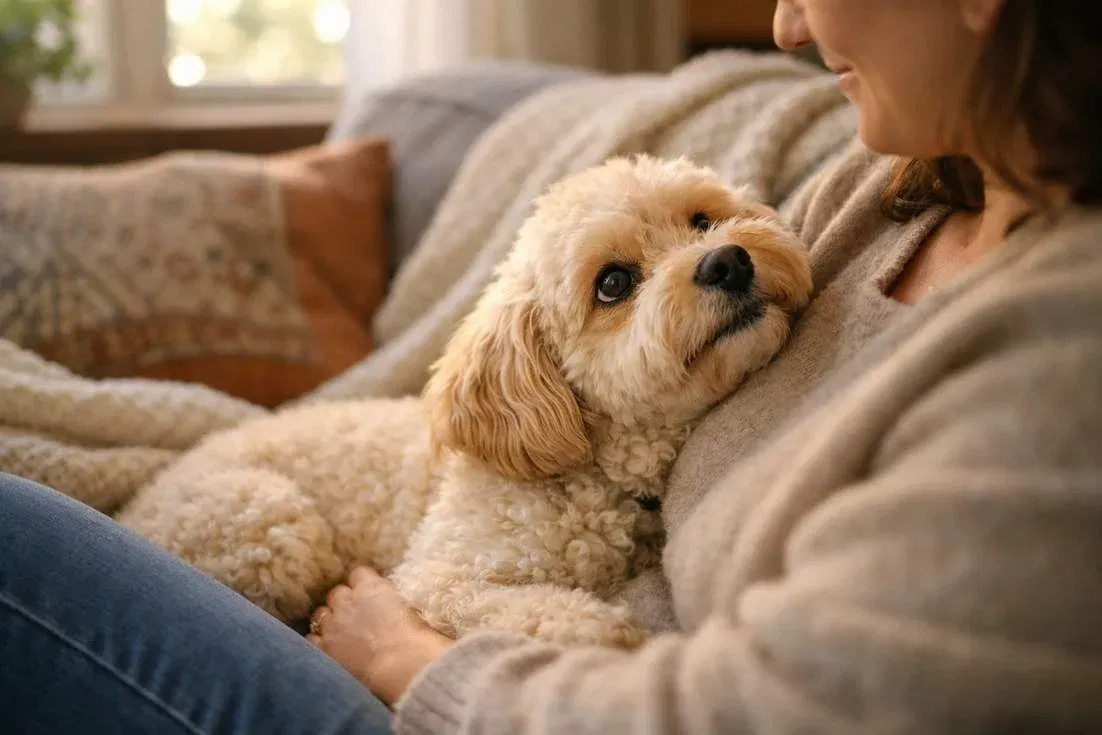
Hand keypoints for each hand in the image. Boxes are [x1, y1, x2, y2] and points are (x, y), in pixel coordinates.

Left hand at [308, 567, 452, 705]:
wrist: (402, 664)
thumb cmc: (415, 637)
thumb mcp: (408, 607)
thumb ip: (390, 599)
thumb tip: (388, 602)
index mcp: (371, 586)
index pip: (358, 574)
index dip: (363, 585)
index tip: (369, 594)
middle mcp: (346, 600)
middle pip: (336, 593)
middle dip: (343, 602)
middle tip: (355, 616)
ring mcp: (332, 624)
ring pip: (320, 614)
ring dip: (329, 620)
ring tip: (340, 633)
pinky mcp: (324, 648)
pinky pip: (311, 639)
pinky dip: (319, 641)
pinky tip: (328, 648)